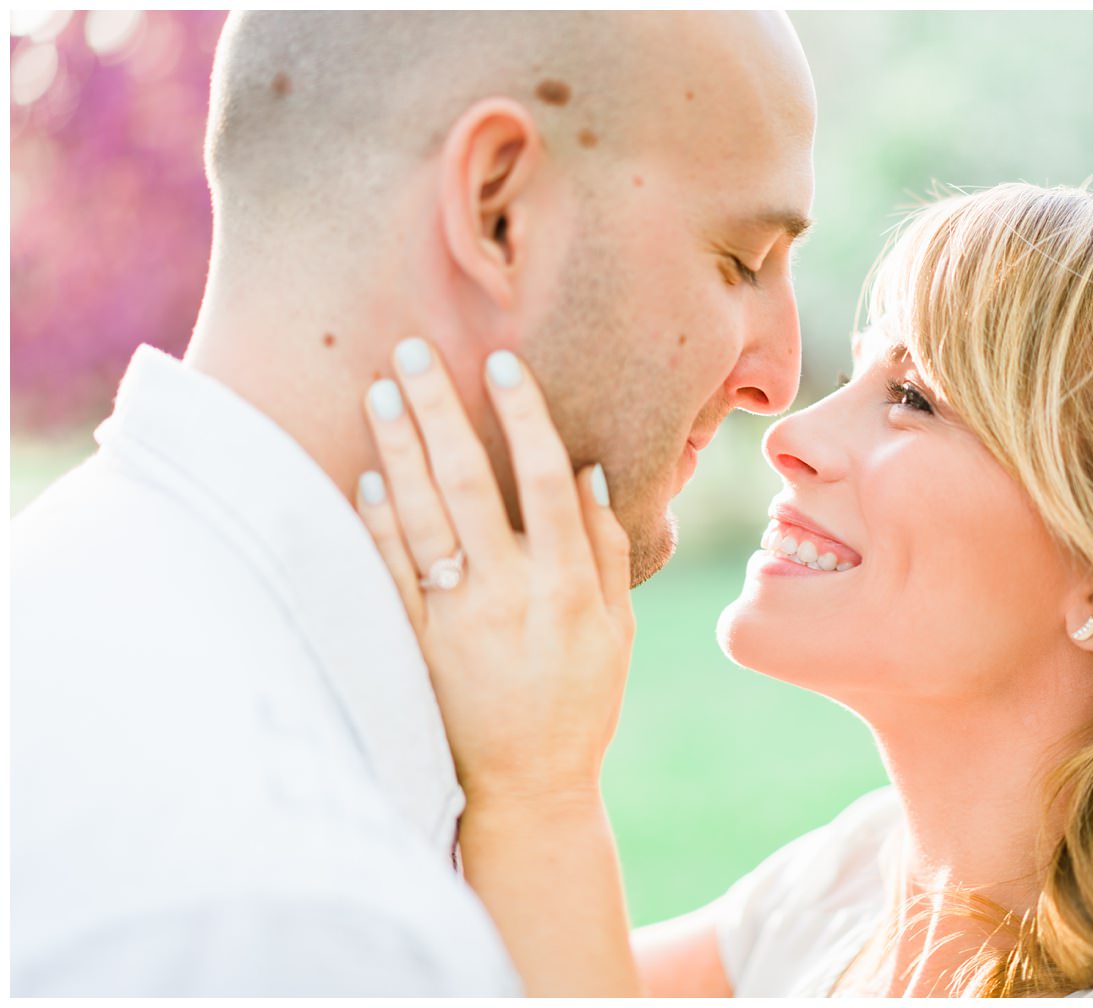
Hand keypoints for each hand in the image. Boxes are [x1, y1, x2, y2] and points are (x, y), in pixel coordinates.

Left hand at [354, 338, 634, 804]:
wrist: (527, 787)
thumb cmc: (581, 703)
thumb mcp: (616, 630)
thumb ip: (604, 551)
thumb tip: (587, 471)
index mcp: (566, 587)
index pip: (544, 482)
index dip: (523, 418)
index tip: (500, 364)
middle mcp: (508, 595)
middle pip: (470, 485)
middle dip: (440, 411)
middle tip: (412, 350)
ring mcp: (455, 621)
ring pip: (421, 519)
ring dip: (398, 451)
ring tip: (380, 393)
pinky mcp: (415, 647)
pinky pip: (390, 575)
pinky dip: (374, 525)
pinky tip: (364, 479)